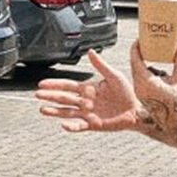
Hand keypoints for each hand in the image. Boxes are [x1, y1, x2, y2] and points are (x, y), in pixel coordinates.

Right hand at [39, 43, 176, 145]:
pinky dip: (71, 126)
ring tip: (42, 110)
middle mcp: (86, 102)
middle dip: (51, 96)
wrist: (138, 109)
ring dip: (55, 111)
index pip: (68, 86)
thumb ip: (101, 65)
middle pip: (64, 98)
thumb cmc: (127, 92)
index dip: (55, 84)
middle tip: (37, 94)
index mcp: (89, 89)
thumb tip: (91, 50)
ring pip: (67, 112)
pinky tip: (63, 125)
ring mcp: (88, 114)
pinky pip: (80, 126)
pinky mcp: (94, 125)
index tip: (42, 83)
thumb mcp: (114, 76)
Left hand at [132, 41, 176, 146]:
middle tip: (150, 44)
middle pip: (136, 66)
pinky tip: (161, 77)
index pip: (135, 59)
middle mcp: (139, 88)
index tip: (141, 38)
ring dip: (147, 67)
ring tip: (161, 64)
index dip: (137, 46)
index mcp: (145, 82)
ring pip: (140, 75)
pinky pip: (142, 83)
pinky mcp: (144, 100)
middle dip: (142, 54)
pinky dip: (149, 76)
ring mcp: (141, 95)